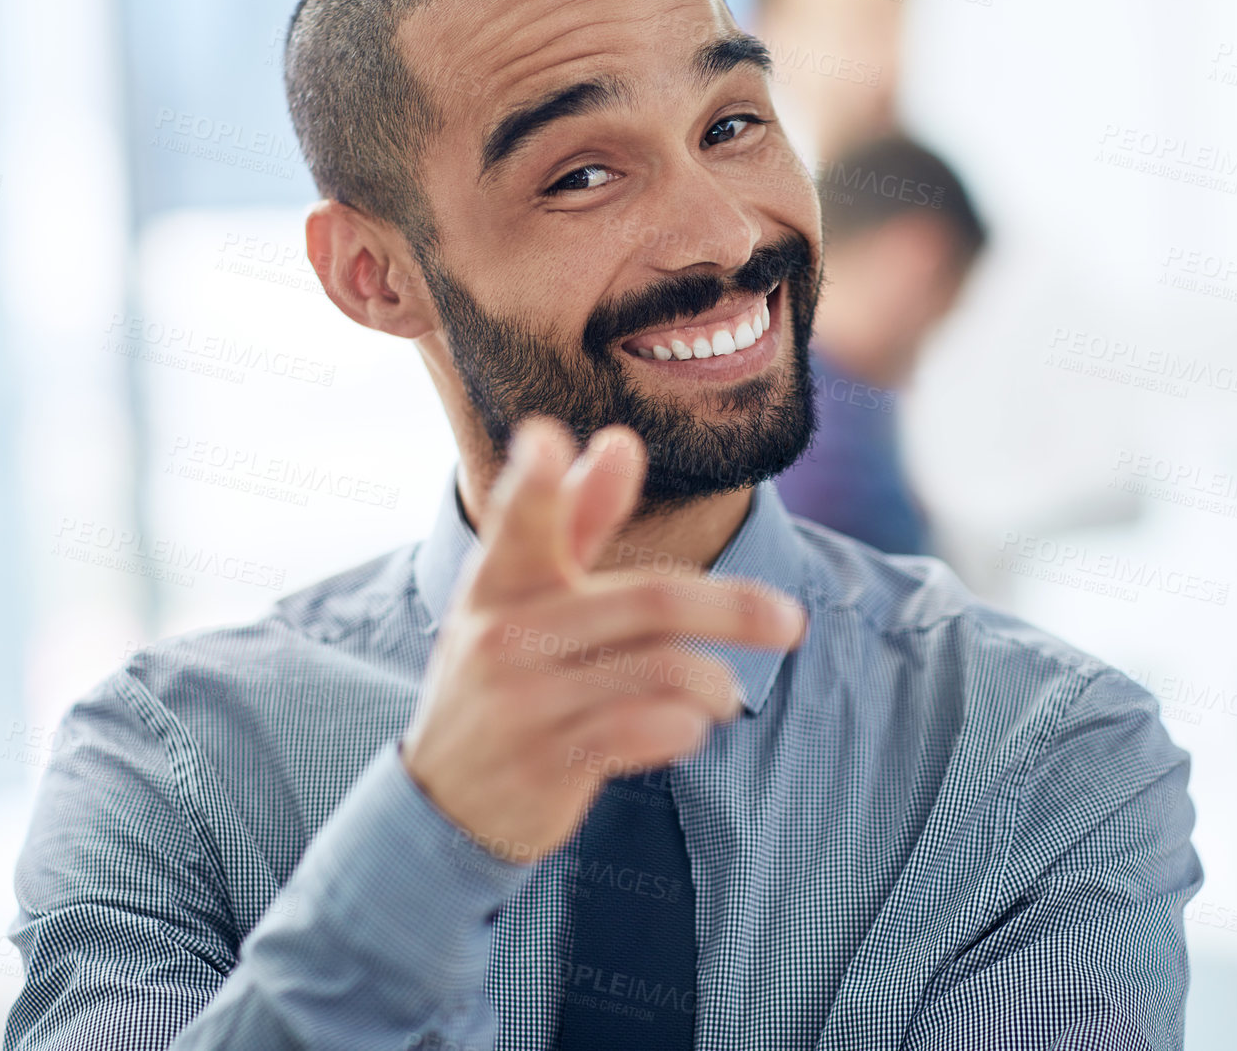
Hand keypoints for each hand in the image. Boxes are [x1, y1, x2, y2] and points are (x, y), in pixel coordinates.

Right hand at [399, 416, 806, 863]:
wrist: (446, 800)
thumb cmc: (506, 674)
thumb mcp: (526, 596)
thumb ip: (577, 520)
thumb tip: (621, 440)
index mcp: (498, 582)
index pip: (519, 522)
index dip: (534, 481)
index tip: (544, 436)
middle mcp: (503, 633)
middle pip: (653, 600)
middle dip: (733, 608)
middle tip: (790, 623)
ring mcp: (522, 700)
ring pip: (664, 668)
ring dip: (713, 684)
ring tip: (721, 695)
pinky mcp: (545, 761)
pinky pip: (648, 727)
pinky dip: (686, 726)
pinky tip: (685, 728)